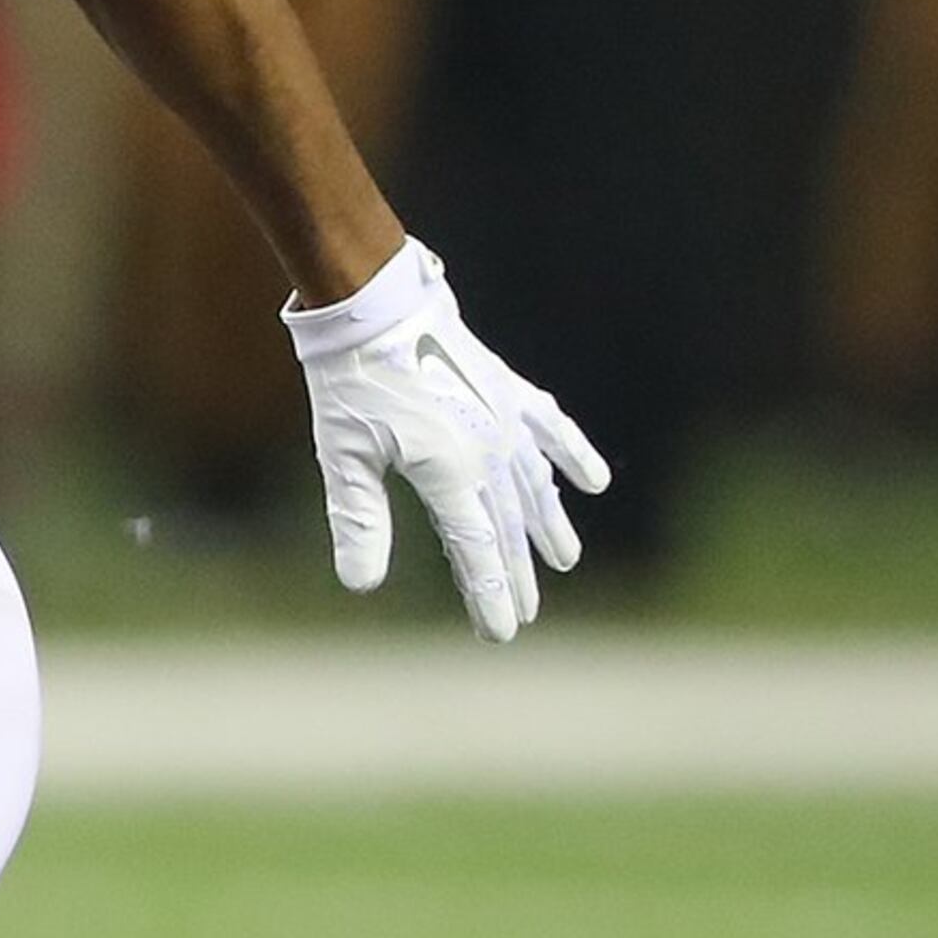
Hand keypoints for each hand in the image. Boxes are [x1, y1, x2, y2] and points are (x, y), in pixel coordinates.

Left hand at [283, 240, 607, 641]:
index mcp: (449, 472)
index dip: (489, 594)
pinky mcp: (505, 389)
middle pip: (508, 525)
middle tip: (525, 614)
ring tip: (563, 560)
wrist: (375, 304)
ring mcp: (503, 418)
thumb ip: (359, 520)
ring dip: (548, 525)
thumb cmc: (351, 382)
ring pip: (534, 485)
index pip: (475, 548)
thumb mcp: (345, 456)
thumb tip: (362, 586)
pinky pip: (550, 428)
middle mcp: (488, 451)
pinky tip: (593, 482)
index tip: (501, 633)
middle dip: (515, 573)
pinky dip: (572, 453)